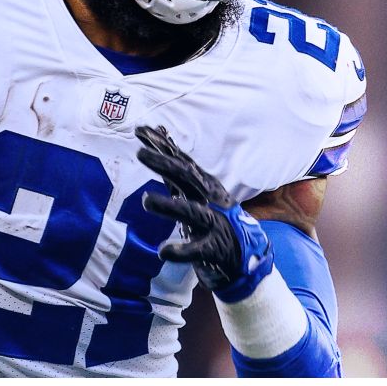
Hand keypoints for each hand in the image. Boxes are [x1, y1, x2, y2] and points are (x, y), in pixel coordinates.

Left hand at [135, 125, 273, 301]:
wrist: (245, 255)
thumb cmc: (214, 219)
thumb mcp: (196, 193)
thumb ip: (176, 173)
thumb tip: (159, 141)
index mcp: (204, 186)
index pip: (181, 161)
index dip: (162, 146)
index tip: (141, 131)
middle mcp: (209, 199)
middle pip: (185, 178)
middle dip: (164, 164)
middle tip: (141, 153)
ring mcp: (212, 223)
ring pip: (190, 211)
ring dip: (169, 206)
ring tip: (146, 200)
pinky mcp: (214, 248)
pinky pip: (198, 249)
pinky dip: (181, 251)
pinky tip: (164, 251)